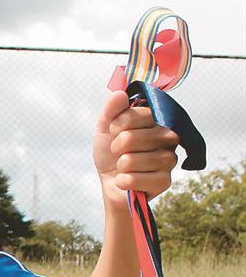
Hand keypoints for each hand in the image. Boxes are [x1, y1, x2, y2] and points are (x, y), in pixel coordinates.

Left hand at [93, 90, 179, 209]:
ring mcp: (169, 159)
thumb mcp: (105, 128)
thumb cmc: (111, 153)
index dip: (116, 126)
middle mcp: (169, 137)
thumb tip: (119, 94)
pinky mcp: (164, 181)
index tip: (115, 133)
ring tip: (125, 167)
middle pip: (130, 138)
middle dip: (116, 148)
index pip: (133, 115)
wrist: (111, 182)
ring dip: (120, 166)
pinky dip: (122, 182)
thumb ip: (111, 110)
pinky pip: (133, 179)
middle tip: (119, 153)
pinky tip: (127, 181)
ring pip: (130, 160)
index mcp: (158, 120)